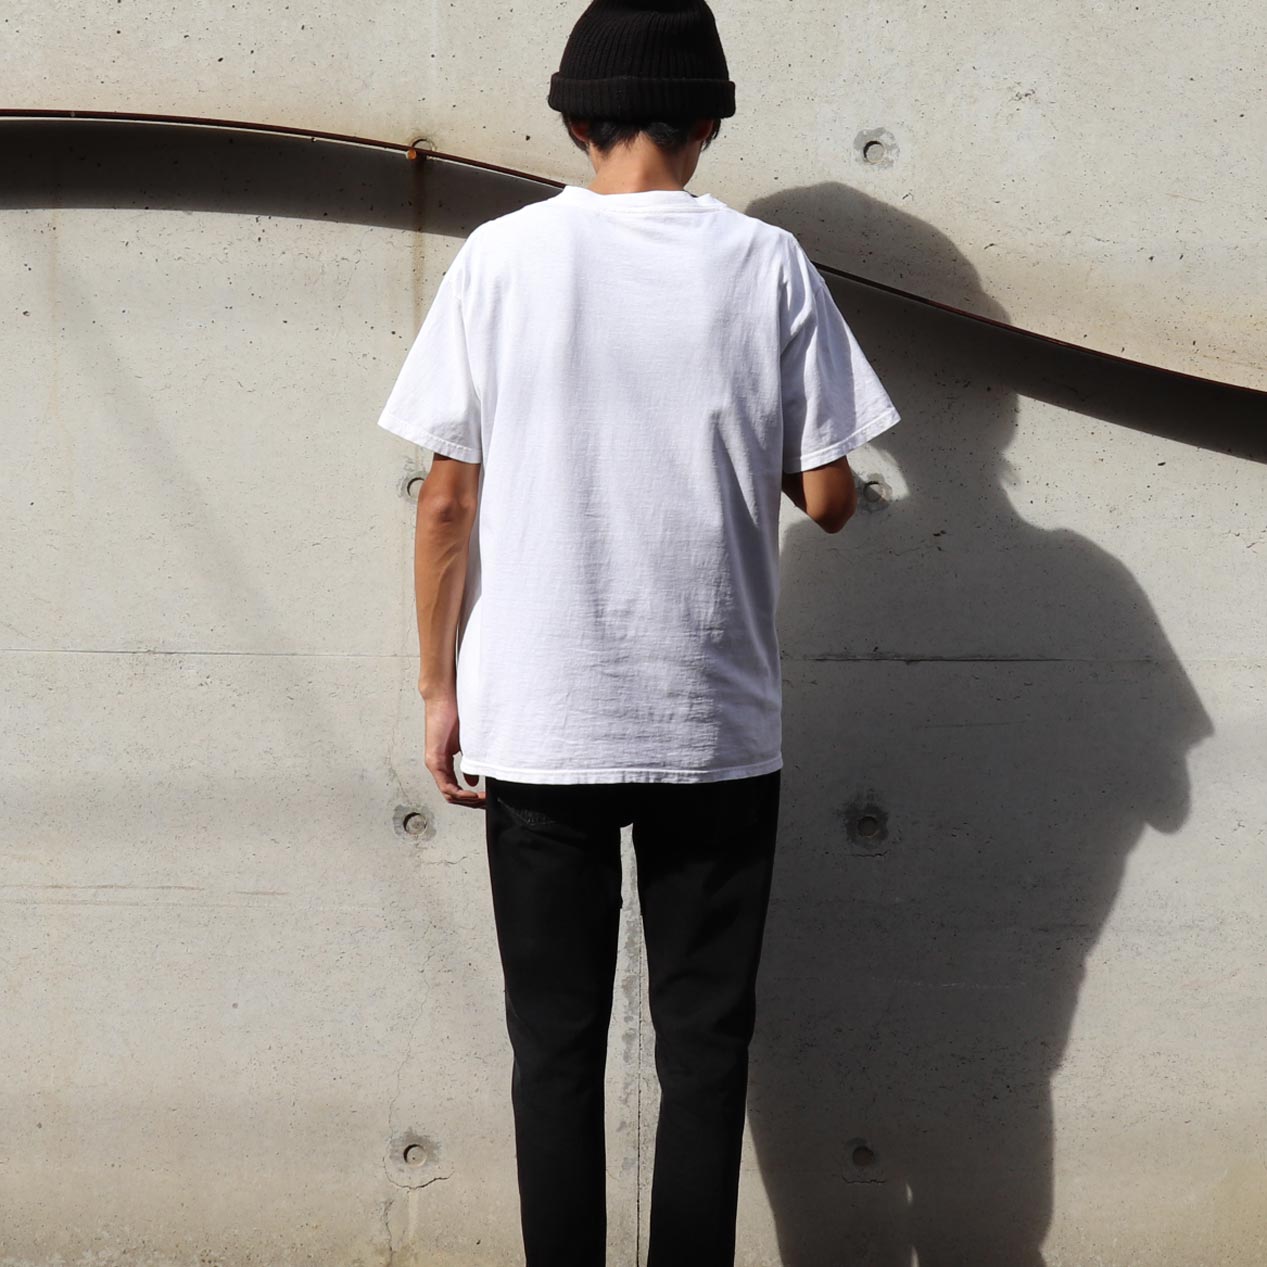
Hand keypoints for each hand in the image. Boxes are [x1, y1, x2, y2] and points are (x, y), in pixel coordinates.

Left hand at [422, 691, 486, 808]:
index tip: (487, 797)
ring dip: (467, 800)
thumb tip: (472, 780)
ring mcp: (434, 764)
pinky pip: (446, 785)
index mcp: (444, 763)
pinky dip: (460, 793)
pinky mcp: (434, 759)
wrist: (444, 697)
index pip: (456, 790)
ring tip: (483, 800)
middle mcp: (437, 766)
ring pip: (449, 794)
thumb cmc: (456, 714)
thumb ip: (469, 763)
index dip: (471, 798)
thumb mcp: (466, 743)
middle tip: (488, 802)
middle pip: (453, 796)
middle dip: (472, 803)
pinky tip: (473, 793)